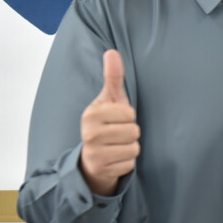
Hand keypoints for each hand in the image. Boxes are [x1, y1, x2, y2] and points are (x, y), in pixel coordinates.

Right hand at [79, 50, 140, 195]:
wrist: (92, 157)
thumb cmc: (106, 124)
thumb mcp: (110, 100)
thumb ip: (113, 77)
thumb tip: (112, 52)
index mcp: (91, 114)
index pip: (129, 113)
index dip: (128, 117)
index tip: (116, 120)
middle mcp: (89, 134)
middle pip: (133, 131)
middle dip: (130, 133)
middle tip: (117, 135)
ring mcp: (94, 153)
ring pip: (134, 148)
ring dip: (130, 148)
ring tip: (116, 146)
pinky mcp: (102, 170)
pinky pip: (130, 163)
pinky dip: (126, 162)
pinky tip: (115, 159)